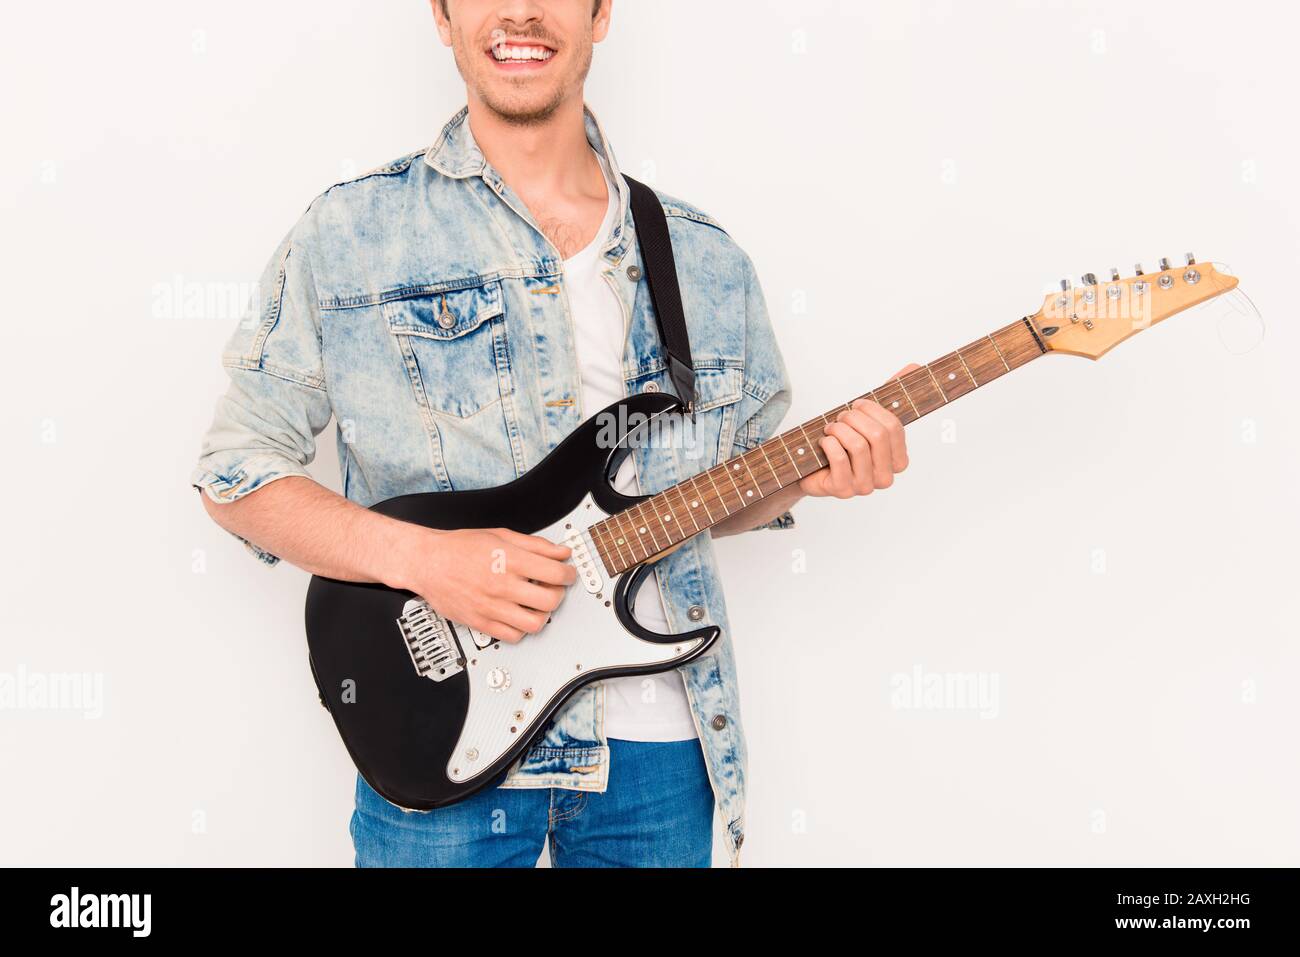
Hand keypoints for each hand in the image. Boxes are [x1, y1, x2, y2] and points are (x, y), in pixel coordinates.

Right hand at [401, 526, 575, 643]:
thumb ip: (535, 545)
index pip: (556, 573)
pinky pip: (513, 636)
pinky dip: (522, 629)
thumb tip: (561, 552)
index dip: (569, 574)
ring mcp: (491, 606)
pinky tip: (519, 616)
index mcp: (509, 560)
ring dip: (544, 615)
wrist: (427, 562)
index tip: (567, 574)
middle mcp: (502, 585)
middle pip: (550, 600)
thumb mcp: (501, 535)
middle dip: (559, 594)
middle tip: (555, 589)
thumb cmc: (460, 548)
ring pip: (535, 623)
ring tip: (538, 605)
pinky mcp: (481, 622)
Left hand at [797, 364, 918, 499]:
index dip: (872, 410)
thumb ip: (890, 395)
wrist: (810, 467)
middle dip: (854, 418)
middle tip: (841, 417)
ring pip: (858, 445)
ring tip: (830, 429)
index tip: (857, 405)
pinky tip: (824, 443)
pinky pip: (839, 458)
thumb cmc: (842, 442)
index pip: (895, 427)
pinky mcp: (843, 490)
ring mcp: (865, 486)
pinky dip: (828, 443)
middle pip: (878, 435)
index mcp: (898, 461)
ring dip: (839, 430)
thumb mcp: (866, 418)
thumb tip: (914, 365)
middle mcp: (885, 477)